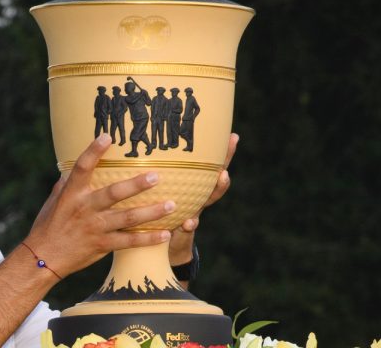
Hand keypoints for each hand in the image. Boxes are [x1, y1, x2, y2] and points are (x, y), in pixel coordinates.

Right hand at [25, 133, 174, 277]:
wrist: (43, 258)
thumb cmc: (47, 226)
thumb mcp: (53, 202)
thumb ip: (65, 185)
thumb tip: (72, 170)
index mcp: (71, 194)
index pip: (82, 168)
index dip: (93, 151)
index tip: (107, 137)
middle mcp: (84, 208)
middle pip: (113, 193)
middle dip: (136, 185)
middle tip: (156, 176)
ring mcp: (95, 227)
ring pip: (128, 218)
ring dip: (151, 212)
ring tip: (171, 204)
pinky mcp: (102, 244)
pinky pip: (129, 241)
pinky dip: (148, 239)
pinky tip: (165, 234)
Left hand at [168, 133, 238, 264]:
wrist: (164, 244)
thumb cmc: (159, 210)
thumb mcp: (161, 191)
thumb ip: (159, 174)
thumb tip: (148, 143)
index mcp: (192, 185)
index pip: (209, 166)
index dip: (223, 153)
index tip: (233, 136)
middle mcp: (197, 197)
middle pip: (216, 181)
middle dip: (225, 168)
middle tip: (228, 160)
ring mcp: (194, 212)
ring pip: (208, 199)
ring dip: (217, 188)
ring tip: (222, 177)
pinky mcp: (185, 229)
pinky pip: (189, 226)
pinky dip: (190, 223)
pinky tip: (188, 222)